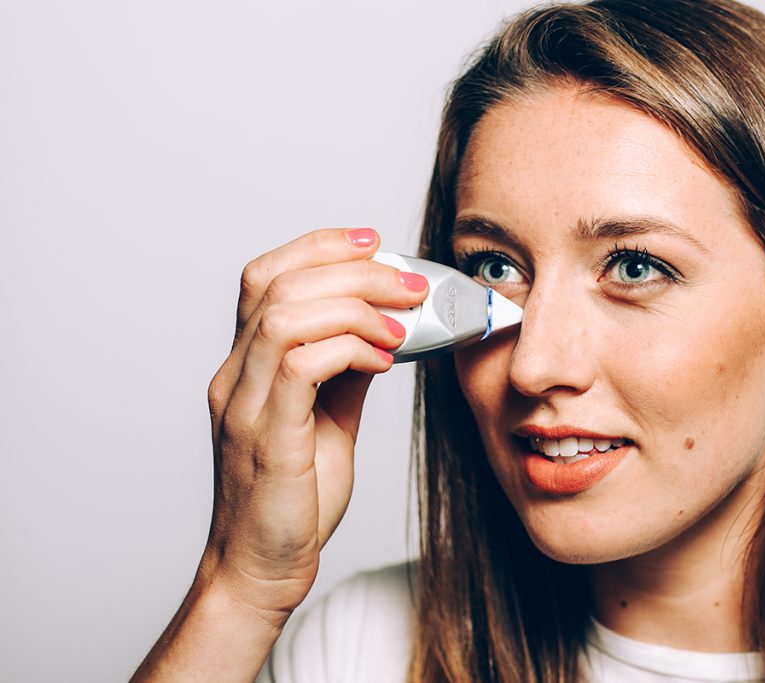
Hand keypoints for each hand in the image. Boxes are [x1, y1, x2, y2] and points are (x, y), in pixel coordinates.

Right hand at [200, 228, 427, 623]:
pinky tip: (383, 362)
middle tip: (409, 285)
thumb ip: (345, 371)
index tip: (373, 241)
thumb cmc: (295, 497)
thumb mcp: (330, 419)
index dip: (318, 246)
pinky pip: (299, 366)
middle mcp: (235, 376)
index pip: (265, 277)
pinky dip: (348, 349)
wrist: (263, 567)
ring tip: (400, 326)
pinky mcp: (266, 437)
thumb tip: (383, 328)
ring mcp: (244, 405)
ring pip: (284, 316)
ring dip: (354, 307)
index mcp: (246, 365)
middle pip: (278, 284)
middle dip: (353, 270)